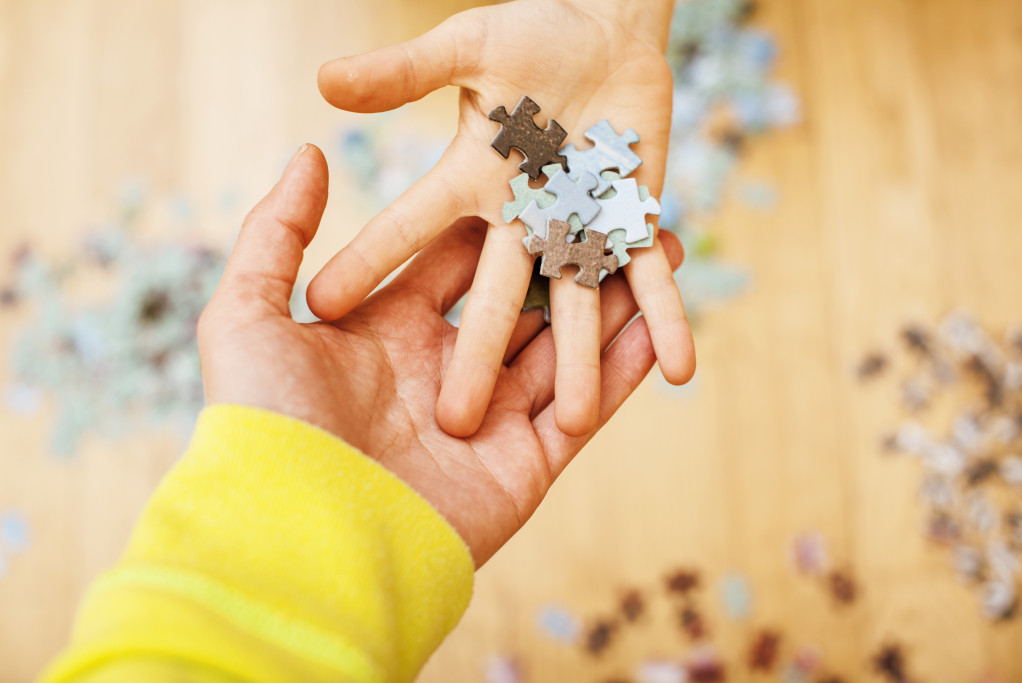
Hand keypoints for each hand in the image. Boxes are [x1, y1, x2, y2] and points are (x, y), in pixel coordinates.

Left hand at [198, 145, 685, 564]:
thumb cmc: (264, 424)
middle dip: (567, 254)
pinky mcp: (525, 468)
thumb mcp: (246, 314)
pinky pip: (587, 408)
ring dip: (613, 301)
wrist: (298, 540)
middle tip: (613, 205)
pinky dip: (626, 369)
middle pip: (521, 300)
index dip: (498, 220)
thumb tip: (310, 152)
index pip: (455, 264)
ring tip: (660, 248)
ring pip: (565, 348)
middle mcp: (443, 373)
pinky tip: (660, 325)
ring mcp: (489, 422)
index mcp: (387, 334)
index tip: (536, 173)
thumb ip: (277, 233)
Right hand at [306, 0, 694, 438]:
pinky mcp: (631, 223)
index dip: (368, 261)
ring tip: (579, 420)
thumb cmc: (533, 31)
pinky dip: (666, 317)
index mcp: (469, 183)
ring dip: (582, 360)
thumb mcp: (466, 44)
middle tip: (453, 422)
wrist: (605, 31)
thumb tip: (325, 77)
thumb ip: (406, 69)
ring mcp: (577, 231)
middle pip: (493, 298)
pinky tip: (681, 368)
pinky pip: (649, 277)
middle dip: (476, 356)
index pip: (409, 228)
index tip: (322, 305)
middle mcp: (517, 223)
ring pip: (577, 306)